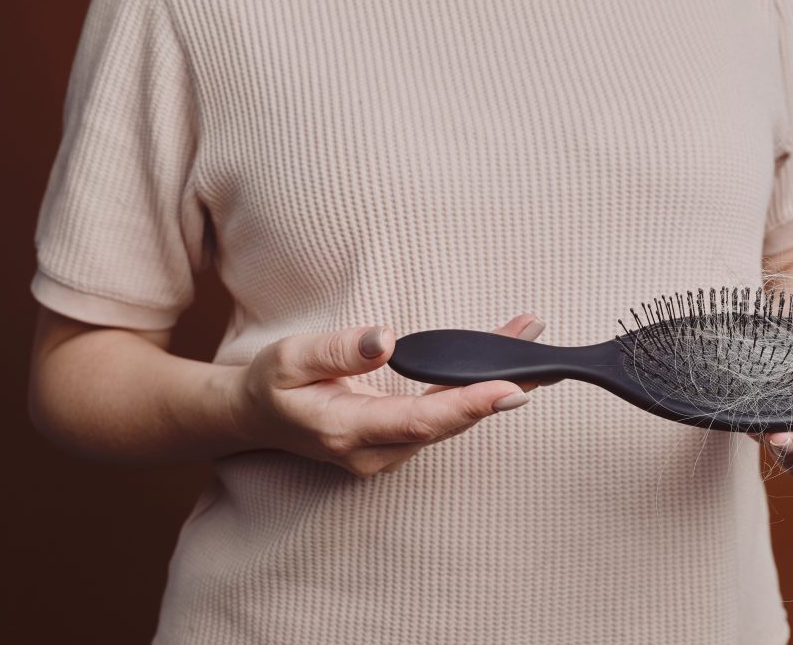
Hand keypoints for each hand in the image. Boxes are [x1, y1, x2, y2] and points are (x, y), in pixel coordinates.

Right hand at [230, 314, 546, 476]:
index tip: (510, 390)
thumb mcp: (289, 357)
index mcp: (346, 430)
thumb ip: (336, 350)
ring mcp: (388, 453)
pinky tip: (501, 362)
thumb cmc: (272, 384)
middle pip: (448, 422)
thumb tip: (383, 339)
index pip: (419, 421)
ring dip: (491, 384)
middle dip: (497, 386)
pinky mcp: (398, 443)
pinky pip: (443, 417)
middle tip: (535, 347)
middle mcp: (375, 452)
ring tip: (527, 340)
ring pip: (451, 420)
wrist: (257, 419)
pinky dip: (474, 390)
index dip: (467, 405)